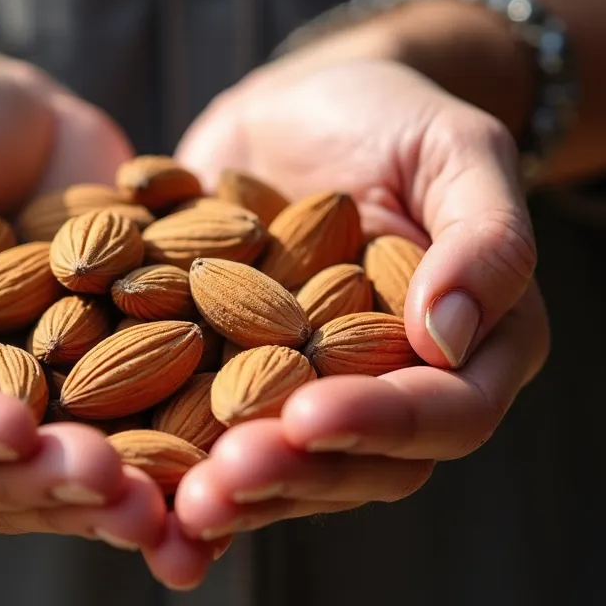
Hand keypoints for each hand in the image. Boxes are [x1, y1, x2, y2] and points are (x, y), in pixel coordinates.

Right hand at [0, 52, 169, 552]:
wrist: (8, 113)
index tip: (13, 426)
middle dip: (39, 483)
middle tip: (109, 481)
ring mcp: (12, 404)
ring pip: (43, 483)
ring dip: (100, 502)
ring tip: (162, 505)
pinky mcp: (86, 391)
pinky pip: (116, 443)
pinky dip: (159, 470)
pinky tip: (210, 478)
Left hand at [144, 48, 549, 584]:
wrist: (308, 103)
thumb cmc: (397, 118)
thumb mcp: (458, 152)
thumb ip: (483, 238)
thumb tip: (450, 337)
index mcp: (472, 353)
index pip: (446, 413)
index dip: (380, 423)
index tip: (309, 415)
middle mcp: (394, 395)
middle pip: (358, 466)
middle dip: (290, 475)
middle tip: (223, 480)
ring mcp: (310, 399)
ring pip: (283, 472)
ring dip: (229, 494)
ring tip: (172, 501)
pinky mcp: (236, 387)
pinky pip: (208, 440)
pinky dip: (171, 472)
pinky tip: (122, 490)